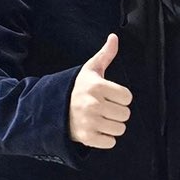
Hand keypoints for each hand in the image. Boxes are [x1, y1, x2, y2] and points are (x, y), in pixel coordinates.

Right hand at [69, 33, 131, 149]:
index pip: (127, 97)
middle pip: (125, 114)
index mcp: (97, 86)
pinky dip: (106, 139)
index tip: (111, 96)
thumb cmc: (76, 88)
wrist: (52, 108)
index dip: (121, 97)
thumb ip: (105, 55)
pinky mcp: (86, 138)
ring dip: (113, 126)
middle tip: (105, 109)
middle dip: (117, 112)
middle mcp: (93, 104)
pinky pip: (110, 143)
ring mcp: (89, 122)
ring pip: (120, 129)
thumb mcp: (90, 69)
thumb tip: (114, 37)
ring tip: (101, 119)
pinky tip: (97, 130)